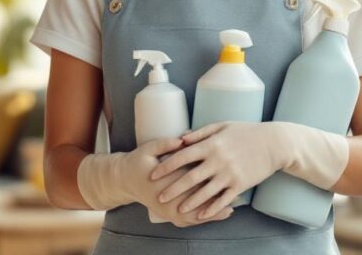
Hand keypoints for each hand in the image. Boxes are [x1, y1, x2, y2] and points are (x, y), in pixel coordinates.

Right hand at [118, 137, 233, 226]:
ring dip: (215, 210)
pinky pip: (192, 220)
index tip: (224, 168)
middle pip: (196, 198)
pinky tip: (222, 213)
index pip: (189, 178)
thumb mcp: (148, 148)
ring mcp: (168, 211)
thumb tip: (183, 140)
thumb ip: (165, 144)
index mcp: (162, 180)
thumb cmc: (139, 162)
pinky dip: (208, 218)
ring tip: (232, 205)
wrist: (126, 182)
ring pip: (196, 213)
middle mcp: (166, 199)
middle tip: (235, 188)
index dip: (208, 174)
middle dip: (216, 194)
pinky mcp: (171, 217)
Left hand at [149, 121, 286, 219]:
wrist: (273, 143)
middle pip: (190, 177)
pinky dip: (211, 208)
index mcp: (211, 144)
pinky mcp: (240, 185)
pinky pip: (223, 199)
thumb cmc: (245, 131)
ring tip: (177, 208)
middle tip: (159, 196)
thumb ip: (200, 133)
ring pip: (205, 192)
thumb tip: (180, 139)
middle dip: (173, 188)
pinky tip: (201, 214)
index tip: (154, 173)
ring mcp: (229, 174)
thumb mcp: (221, 126)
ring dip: (189, 201)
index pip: (183, 156)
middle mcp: (218, 160)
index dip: (167, 166)